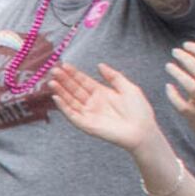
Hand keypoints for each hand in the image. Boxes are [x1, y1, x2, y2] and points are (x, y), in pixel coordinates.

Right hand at [44, 56, 166, 156]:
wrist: (142, 130)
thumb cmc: (139, 110)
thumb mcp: (128, 88)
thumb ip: (114, 76)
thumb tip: (99, 65)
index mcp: (102, 93)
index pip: (83, 81)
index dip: (74, 73)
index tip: (64, 65)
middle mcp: (92, 102)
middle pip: (74, 89)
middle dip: (64, 80)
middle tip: (54, 70)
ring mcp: (88, 113)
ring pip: (70, 101)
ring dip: (60, 91)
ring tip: (52, 82)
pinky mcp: (86, 124)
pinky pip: (71, 114)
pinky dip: (63, 107)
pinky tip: (57, 97)